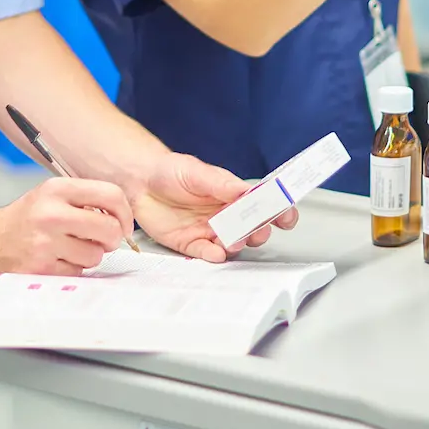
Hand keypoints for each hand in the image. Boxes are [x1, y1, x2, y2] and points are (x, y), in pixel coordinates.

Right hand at [0, 177, 132, 287]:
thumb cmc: (18, 223)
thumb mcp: (47, 197)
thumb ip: (83, 201)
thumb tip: (121, 215)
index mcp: (56, 190)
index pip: (111, 194)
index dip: (125, 213)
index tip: (124, 224)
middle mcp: (51, 214)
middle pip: (109, 229)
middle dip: (111, 239)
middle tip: (100, 240)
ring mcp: (45, 243)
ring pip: (96, 255)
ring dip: (88, 256)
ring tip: (67, 249)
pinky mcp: (41, 268)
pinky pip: (77, 273)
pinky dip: (71, 270)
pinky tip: (54, 261)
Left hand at [127, 153, 297, 261]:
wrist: (140, 182)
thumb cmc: (172, 172)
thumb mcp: (198, 172)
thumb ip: (222, 184)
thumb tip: (248, 191)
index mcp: (234, 195)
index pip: (264, 205)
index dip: (279, 212)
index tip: (287, 218)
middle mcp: (226, 215)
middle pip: (253, 228)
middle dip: (258, 231)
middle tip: (256, 231)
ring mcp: (210, 231)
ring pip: (233, 244)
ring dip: (236, 244)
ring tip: (232, 241)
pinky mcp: (191, 244)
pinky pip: (206, 254)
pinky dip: (212, 256)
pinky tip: (215, 253)